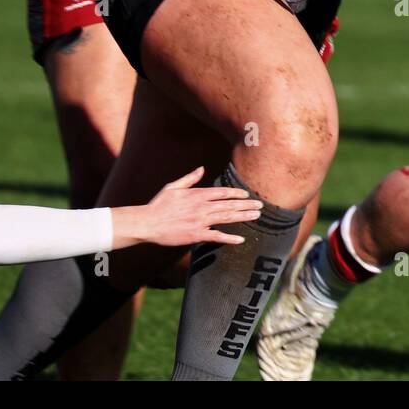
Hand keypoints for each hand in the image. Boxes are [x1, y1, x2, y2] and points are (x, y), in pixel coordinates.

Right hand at [111, 167, 262, 248]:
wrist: (147, 223)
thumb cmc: (158, 204)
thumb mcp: (173, 186)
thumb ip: (190, 179)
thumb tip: (201, 169)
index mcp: (196, 194)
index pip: (222, 192)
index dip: (236, 194)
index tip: (248, 195)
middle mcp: (201, 207)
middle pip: (228, 205)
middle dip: (246, 205)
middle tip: (261, 207)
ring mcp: (199, 221)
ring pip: (226, 218)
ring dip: (243, 217)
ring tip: (257, 217)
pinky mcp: (195, 235)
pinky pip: (216, 236)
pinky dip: (229, 238)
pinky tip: (241, 239)